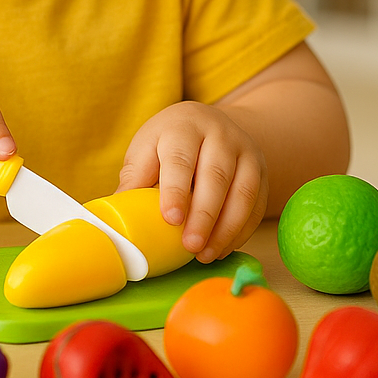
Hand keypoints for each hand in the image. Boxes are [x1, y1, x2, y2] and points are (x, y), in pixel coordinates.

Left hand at [116, 101, 267, 262]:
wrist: (208, 123)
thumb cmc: (169, 141)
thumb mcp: (146, 149)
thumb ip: (134, 179)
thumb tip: (115, 219)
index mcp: (183, 126)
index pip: (180, 159)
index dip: (176, 190)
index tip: (171, 219)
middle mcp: (219, 134)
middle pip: (215, 176)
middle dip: (204, 215)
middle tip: (189, 246)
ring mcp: (244, 151)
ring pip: (242, 192)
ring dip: (225, 228)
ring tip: (204, 254)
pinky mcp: (261, 170)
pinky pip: (257, 204)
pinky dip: (241, 230)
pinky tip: (222, 247)